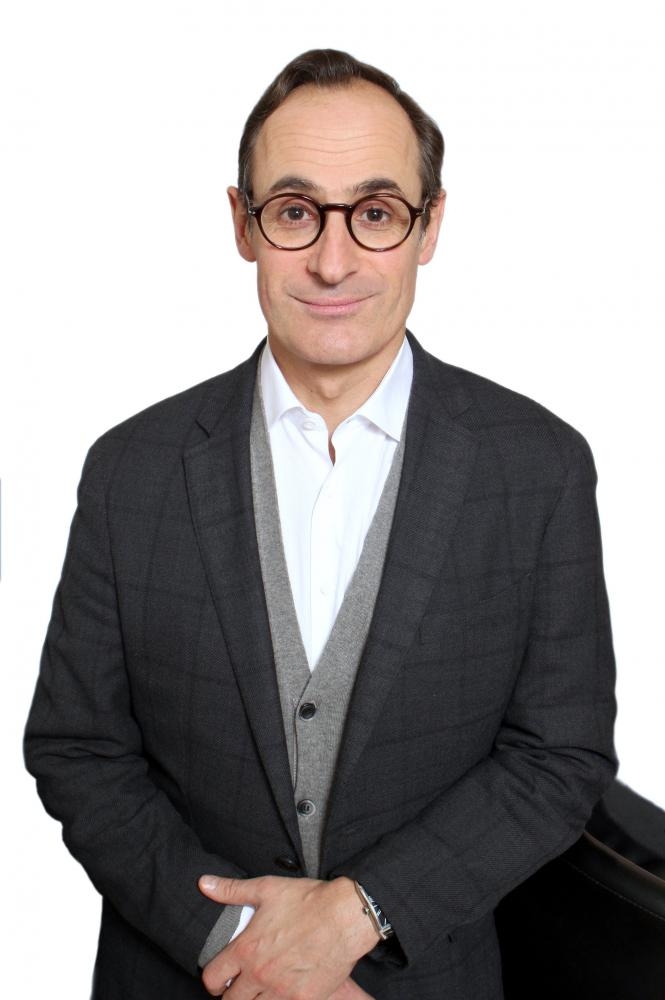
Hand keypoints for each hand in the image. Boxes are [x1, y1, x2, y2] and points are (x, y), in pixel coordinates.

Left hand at [198, 874, 379, 997]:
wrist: (345, 916)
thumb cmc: (308, 901)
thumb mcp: (267, 889)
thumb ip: (232, 890)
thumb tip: (204, 884)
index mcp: (247, 949)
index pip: (213, 978)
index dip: (213, 979)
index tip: (222, 977)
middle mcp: (260, 974)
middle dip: (233, 994)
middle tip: (244, 984)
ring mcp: (282, 991)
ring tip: (264, 988)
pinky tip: (285, 991)